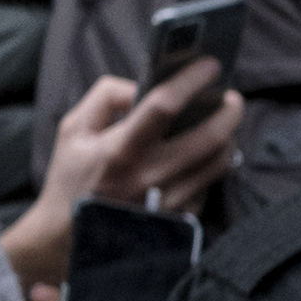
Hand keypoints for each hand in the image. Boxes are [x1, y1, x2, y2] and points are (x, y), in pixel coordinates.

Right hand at [0, 62, 242, 287]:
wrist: (68, 236)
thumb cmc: (72, 176)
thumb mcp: (74, 129)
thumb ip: (106, 97)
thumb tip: (143, 83)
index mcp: (119, 151)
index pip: (163, 107)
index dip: (190, 81)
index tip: (210, 64)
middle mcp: (149, 178)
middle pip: (208, 138)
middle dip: (228, 112)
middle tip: (231, 98)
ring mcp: (169, 203)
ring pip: (217, 163)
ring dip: (227, 138)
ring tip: (223, 122)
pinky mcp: (181, 220)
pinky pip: (209, 185)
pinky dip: (212, 165)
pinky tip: (205, 154)